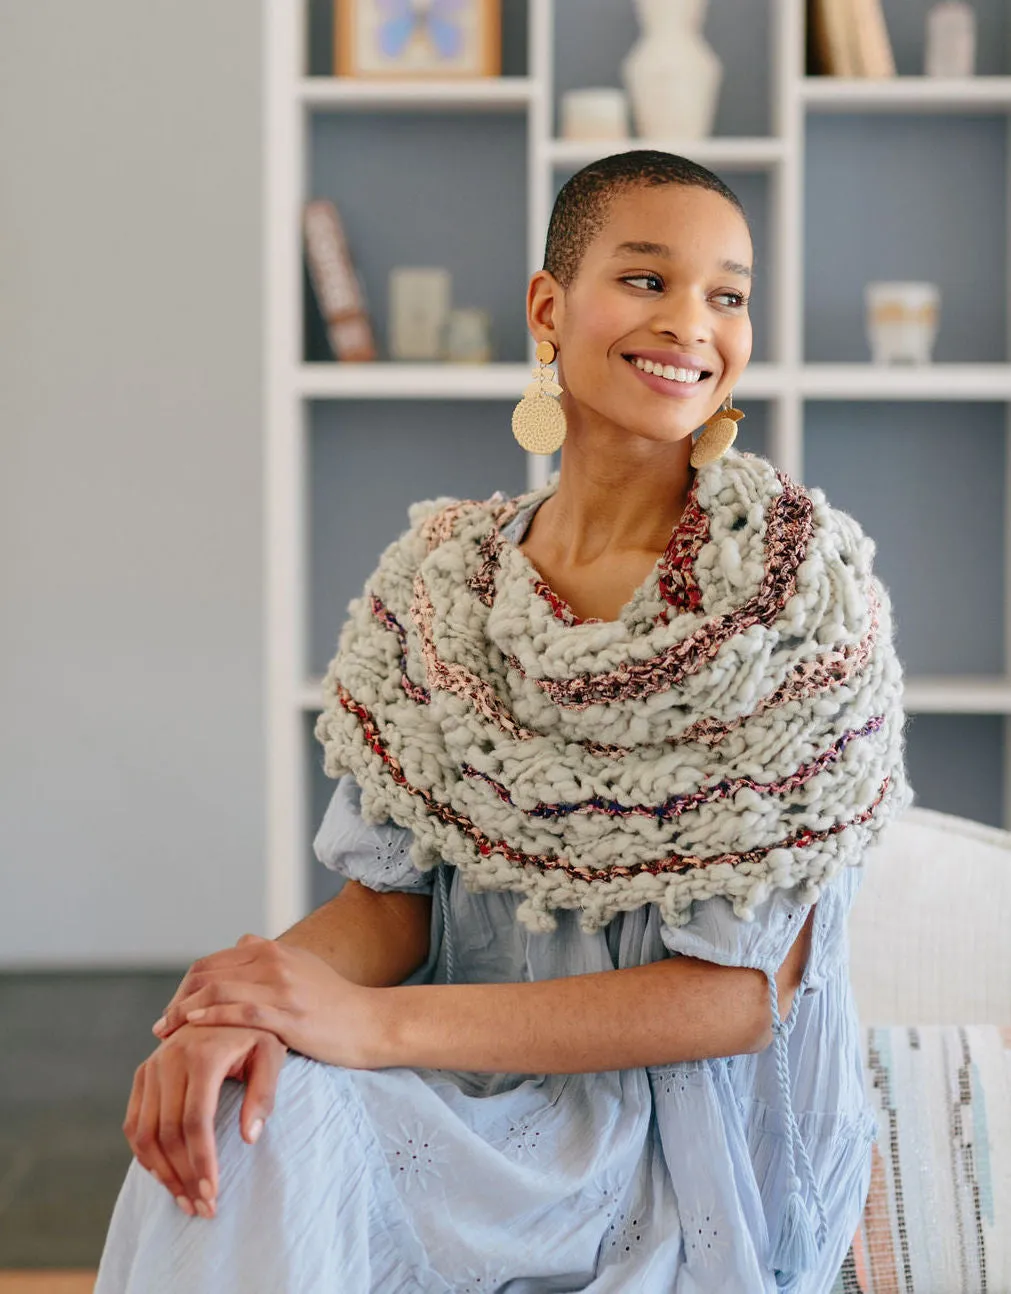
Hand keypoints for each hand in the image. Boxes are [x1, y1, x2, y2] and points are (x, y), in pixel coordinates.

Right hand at [124, 1023, 285, 1218]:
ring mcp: (153, 1065)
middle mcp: (170, 1058)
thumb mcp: (272, 1054)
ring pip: (145, 1132)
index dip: (202, 1162)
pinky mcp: (143, 1072)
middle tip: (202, 1209)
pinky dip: (144, 1154)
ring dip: (162, 1173)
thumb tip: (249, 1138)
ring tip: (185, 1200)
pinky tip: (164, 1175)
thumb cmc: (258, 1034)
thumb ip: (264, 1094)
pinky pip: (133, 1122)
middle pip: (169, 1132)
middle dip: (184, 1176)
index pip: (195, 1122)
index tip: (213, 1196)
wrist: (230, 1004)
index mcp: (203, 1054)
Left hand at [152, 934, 382, 1067]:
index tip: (173, 1009)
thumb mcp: (303, 965)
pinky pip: (240, 1012)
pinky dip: (210, 1018)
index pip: (212, 963)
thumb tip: (241, 943)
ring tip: (166, 1032)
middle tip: (162, 1024)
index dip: (186, 986)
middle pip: (208, 975)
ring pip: (218, 991)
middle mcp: (274, 961)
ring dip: (184, 1012)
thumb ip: (270, 955)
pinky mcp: (288, 1014)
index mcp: (273, 950)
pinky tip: (192, 1029)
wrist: (370, 1022)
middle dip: (178, 1000)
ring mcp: (281, 987)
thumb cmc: (335, 1001)